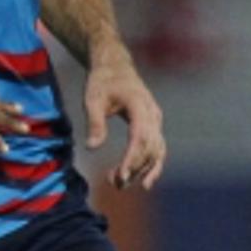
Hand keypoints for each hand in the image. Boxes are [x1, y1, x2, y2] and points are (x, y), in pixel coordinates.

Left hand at [84, 54, 165, 189]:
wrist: (115, 67)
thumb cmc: (102, 82)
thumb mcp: (93, 99)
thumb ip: (94, 122)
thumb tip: (92, 147)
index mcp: (139, 105)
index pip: (140, 137)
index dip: (132, 158)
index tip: (122, 175)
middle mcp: (153, 114)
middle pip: (150, 147)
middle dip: (134, 168)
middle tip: (115, 184)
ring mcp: (156, 120)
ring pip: (157, 151)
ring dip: (142, 170)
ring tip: (121, 184)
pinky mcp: (154, 125)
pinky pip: (158, 148)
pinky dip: (152, 165)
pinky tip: (143, 181)